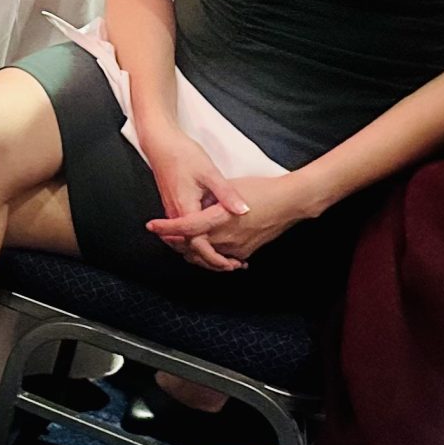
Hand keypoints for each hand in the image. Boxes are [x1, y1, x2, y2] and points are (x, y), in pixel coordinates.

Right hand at [139, 129, 248, 272]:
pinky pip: (186, 233)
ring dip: (205, 252)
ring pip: (188, 243)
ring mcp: (173, 212)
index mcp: (185, 209)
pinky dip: (200, 241)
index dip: (214, 258)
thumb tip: (244, 210)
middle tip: (235, 266)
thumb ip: (226, 193)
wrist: (160, 144)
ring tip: (228, 257)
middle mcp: (176, 215)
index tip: (231, 265)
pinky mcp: (175, 207)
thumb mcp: (209, 172)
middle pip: (191, 249)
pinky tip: (215, 238)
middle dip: (212, 261)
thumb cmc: (183, 155)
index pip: (198, 244)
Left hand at [149, 170, 321, 266]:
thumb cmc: (262, 189)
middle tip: (163, 234)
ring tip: (180, 241)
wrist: (292, 202)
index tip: (151, 226)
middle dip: (175, 243)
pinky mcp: (246, 252)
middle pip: (191, 247)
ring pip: (206, 256)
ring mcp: (237, 248)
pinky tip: (206, 248)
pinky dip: (210, 255)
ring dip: (191, 250)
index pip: (185, 228)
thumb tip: (191, 205)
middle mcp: (226, 237)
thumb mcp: (231, 185)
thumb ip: (208, 198)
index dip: (166, 228)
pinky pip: (222, 258)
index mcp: (218, 219)